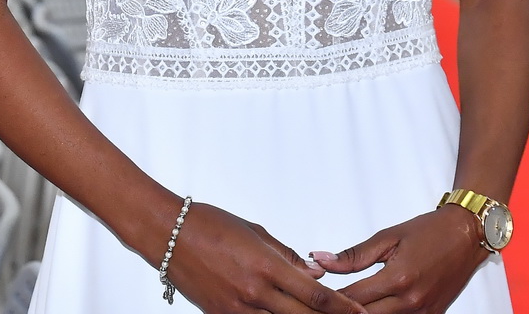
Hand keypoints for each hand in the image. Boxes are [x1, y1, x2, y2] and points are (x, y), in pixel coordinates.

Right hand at [162, 202, 364, 313]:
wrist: (167, 234)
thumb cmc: (211, 224)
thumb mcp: (255, 233)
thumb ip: (286, 257)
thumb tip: (314, 273)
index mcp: (267, 268)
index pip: (316, 296)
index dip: (342, 308)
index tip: (361, 313)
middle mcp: (255, 294)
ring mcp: (236, 310)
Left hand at [312, 207, 488, 312]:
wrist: (467, 235)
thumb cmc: (429, 231)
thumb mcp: (389, 236)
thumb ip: (354, 255)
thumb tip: (322, 260)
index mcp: (398, 278)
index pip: (352, 297)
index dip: (330, 297)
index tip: (314, 294)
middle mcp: (411, 302)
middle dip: (342, 310)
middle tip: (323, 304)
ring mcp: (423, 313)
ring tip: (345, 305)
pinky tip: (371, 308)